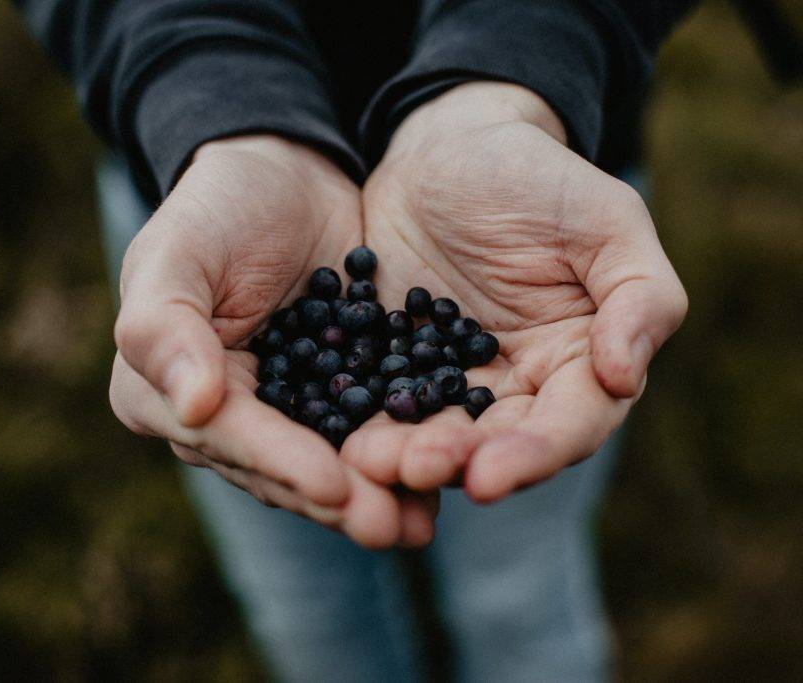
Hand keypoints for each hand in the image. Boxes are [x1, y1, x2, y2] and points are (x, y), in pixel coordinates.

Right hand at [110, 135, 437, 546]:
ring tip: (421, 521)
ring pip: (326, 462)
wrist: (285, 173)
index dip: (280, 463)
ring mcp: (282, 411)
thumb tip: (192, 408)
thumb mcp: (176, 251)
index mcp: (164, 391)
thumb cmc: (217, 206)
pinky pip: (367, 429)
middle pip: (279, 468)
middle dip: (335, 499)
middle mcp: (221, 416)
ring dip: (373, 493)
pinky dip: (401, 452)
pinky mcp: (337, 394)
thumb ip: (165, 327)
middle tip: (389, 526)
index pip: (225, 437)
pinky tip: (443, 472)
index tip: (334, 486)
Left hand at [343, 83, 686, 501]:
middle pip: (496, 442)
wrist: (447, 148)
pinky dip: (363, 421)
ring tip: (369, 463)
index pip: (570, 423)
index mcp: (580, 360)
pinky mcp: (395, 363)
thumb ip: (639, 296)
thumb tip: (623, 377)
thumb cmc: (538, 178)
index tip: (488, 477)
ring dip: (405, 455)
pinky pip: (381, 400)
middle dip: (458, 461)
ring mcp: (450, 377)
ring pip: (435, 431)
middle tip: (416, 468)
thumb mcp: (607, 220)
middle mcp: (518, 384)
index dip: (534, 454)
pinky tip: (337, 439)